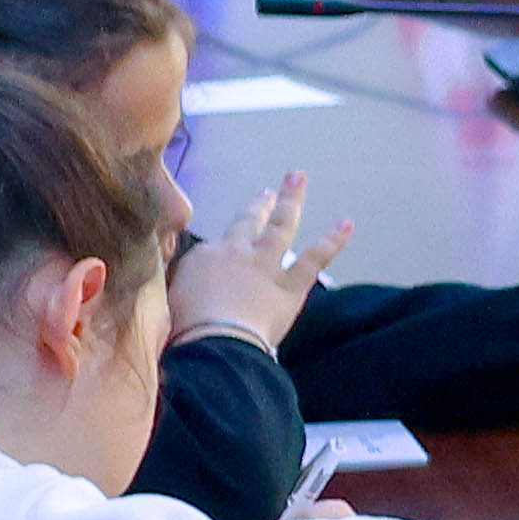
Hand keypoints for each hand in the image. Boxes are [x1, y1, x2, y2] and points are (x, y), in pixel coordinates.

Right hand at [173, 177, 346, 350]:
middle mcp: (236, 252)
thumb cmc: (185, 328)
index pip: (215, 246)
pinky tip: (347, 224)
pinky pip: (316, 258)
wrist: (214, 341)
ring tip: (298, 179)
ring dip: (291, 201)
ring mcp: (266, 265)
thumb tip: (186, 286)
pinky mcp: (291, 284)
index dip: (223, 248)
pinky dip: (333, 240)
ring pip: (281, 226)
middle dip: (260, 205)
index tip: (227, 249)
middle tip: (269, 192)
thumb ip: (183, 285)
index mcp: (203, 257)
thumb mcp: (171, 300)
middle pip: (248, 222)